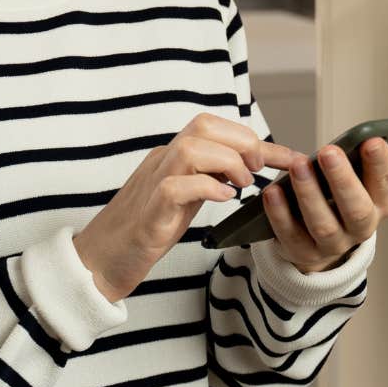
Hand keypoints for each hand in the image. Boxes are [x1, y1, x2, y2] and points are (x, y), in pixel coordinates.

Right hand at [74, 112, 302, 301]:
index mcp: (172, 158)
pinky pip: (176, 186)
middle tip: (257, 171)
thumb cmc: (144, 231)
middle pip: (203, 125)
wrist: (99, 262)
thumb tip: (247, 168)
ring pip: (191, 147)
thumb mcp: (186, 199)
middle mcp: (162, 162)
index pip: (214, 129)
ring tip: (240, 186)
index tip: (288, 158)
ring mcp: (152, 184)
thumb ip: (210, 179)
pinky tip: (222, 199)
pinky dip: (205, 187)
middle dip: (242, 142)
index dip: (255, 139)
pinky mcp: (148, 212)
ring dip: (227, 162)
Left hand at [264, 123, 387, 272]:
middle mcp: (360, 228)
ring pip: (324, 225)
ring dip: (310, 195)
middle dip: (343, 179)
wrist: (319, 242)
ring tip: (298, 166)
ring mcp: (332, 245)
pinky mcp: (303, 253)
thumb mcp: (367, 178)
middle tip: (328, 151)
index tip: (371, 140)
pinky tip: (273, 192)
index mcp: (381, 205)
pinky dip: (281, 215)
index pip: (385, 185)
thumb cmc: (344, 198)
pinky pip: (291, 236)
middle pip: (356, 209)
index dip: (380, 164)